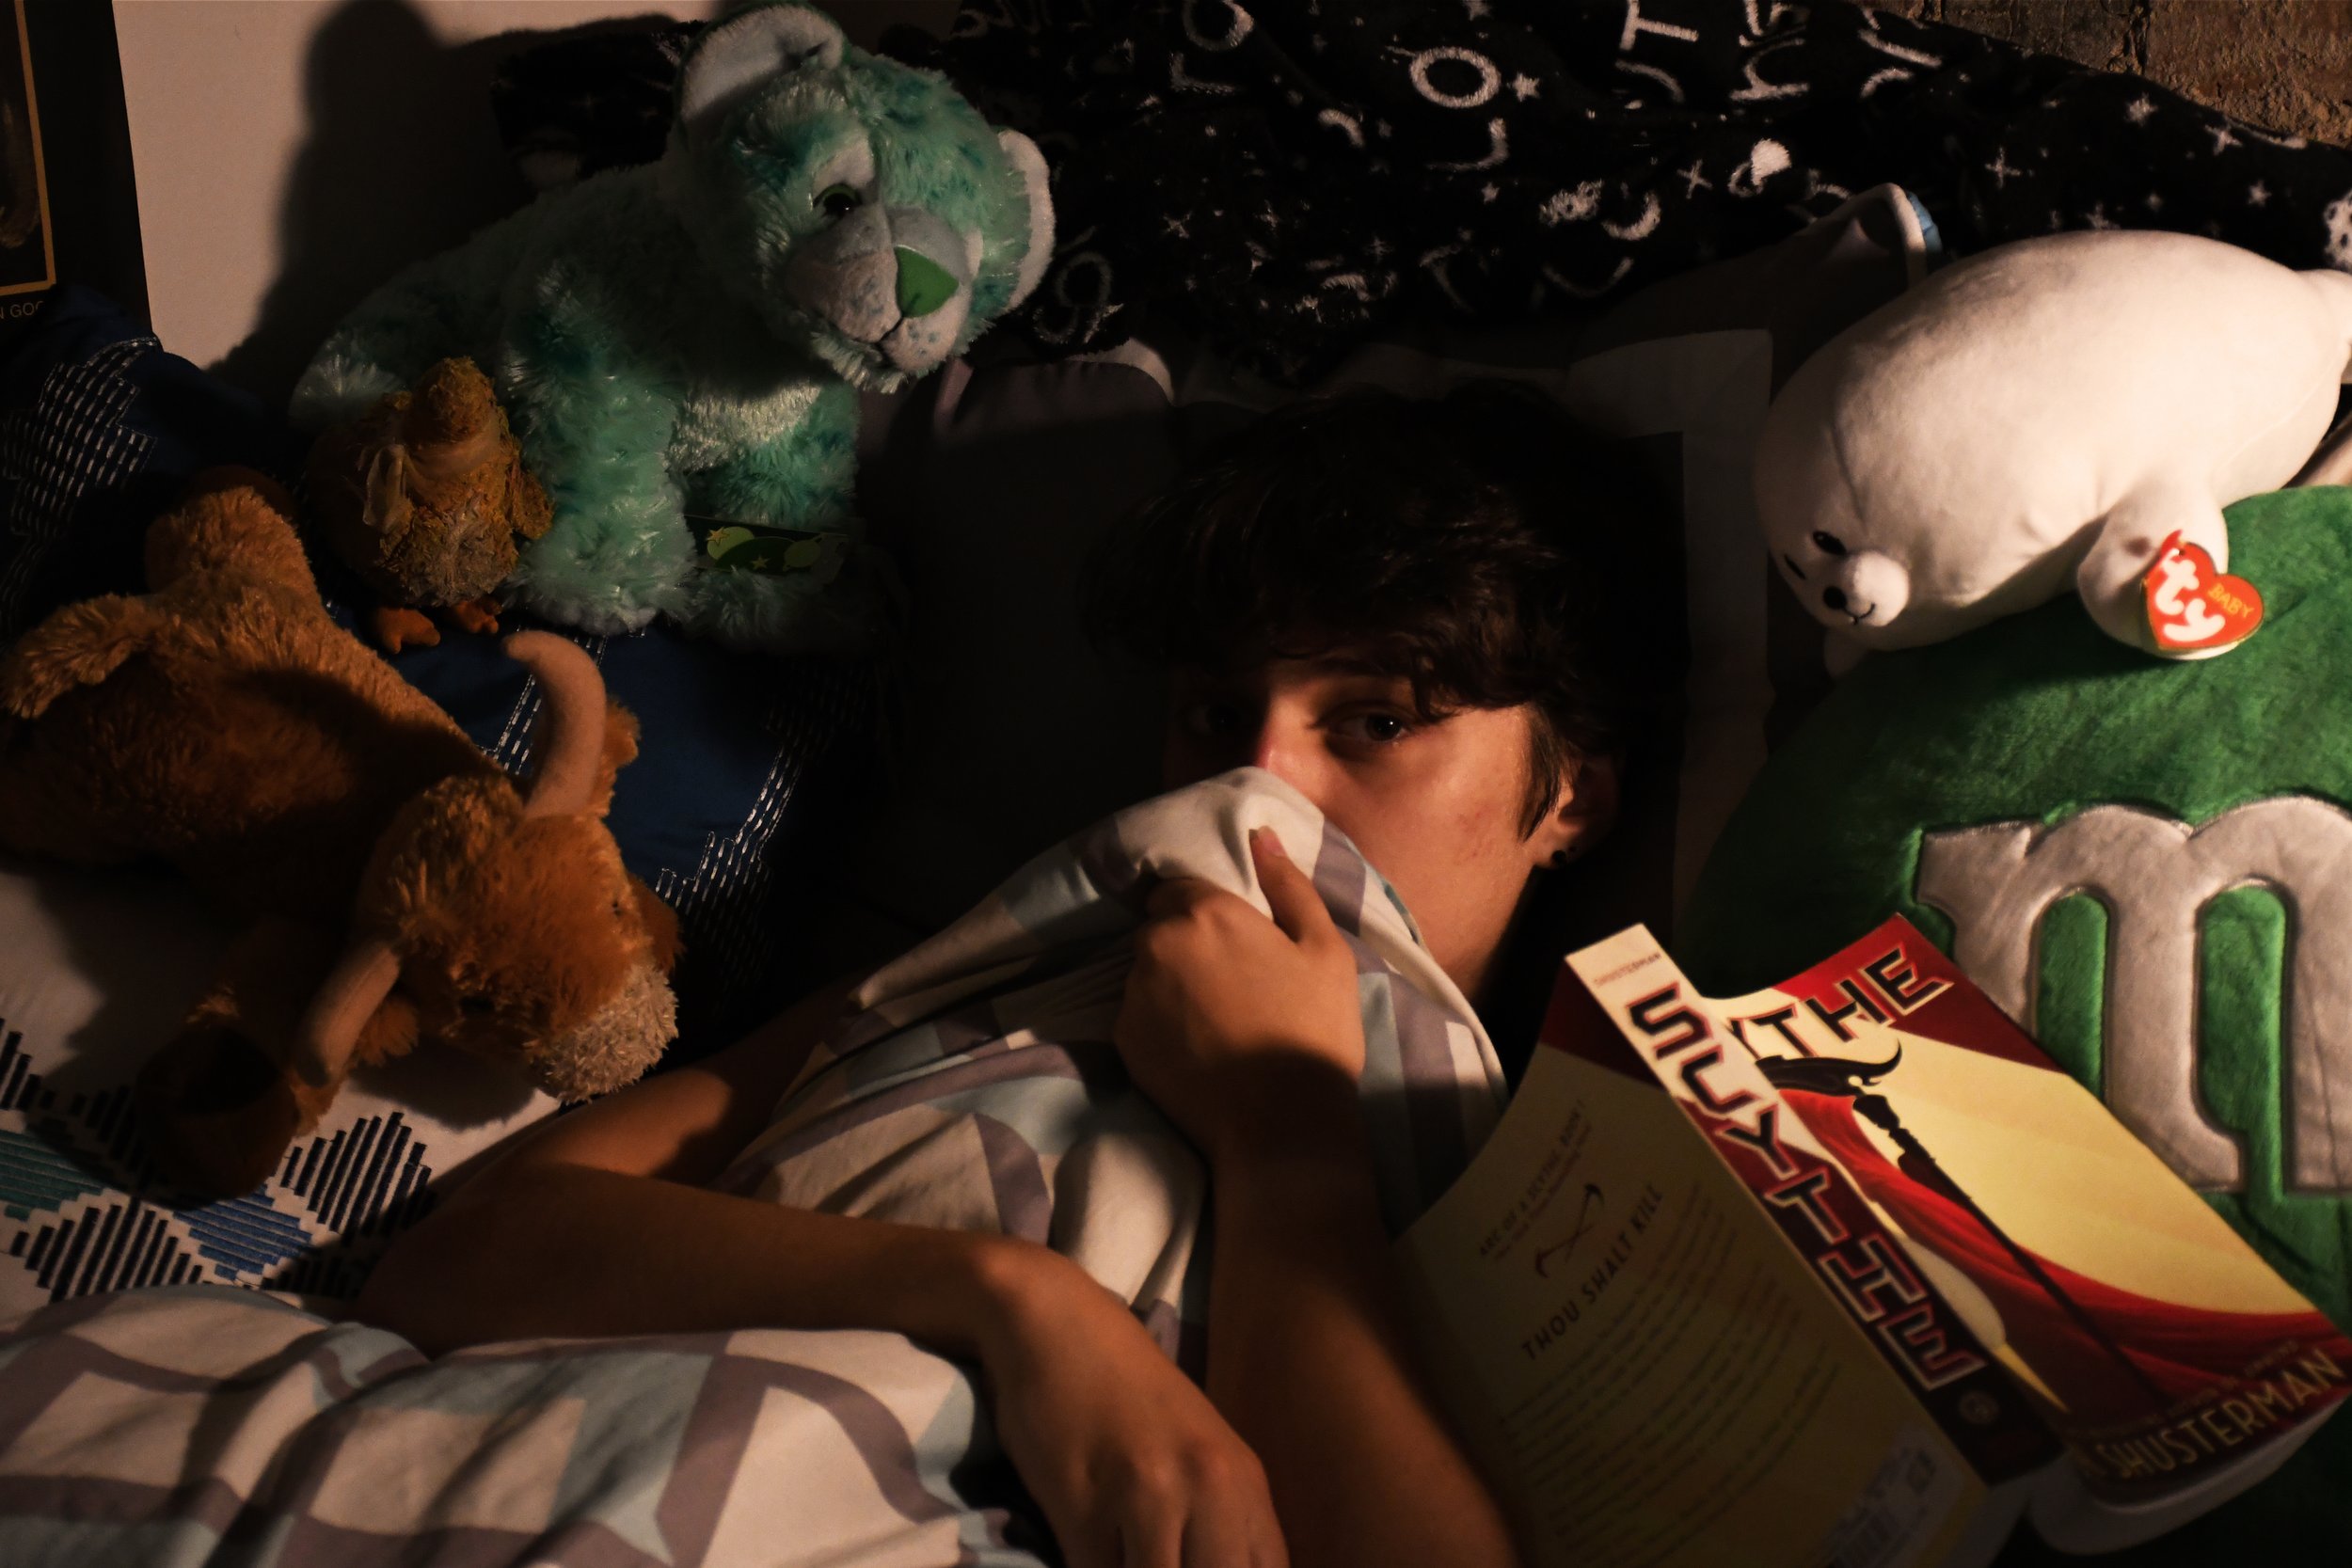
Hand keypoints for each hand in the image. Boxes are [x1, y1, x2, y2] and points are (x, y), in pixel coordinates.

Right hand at [976, 1246, 1286, 1567]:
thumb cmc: (1129, 1391)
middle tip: (1155, 1558)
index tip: (1198, 1563)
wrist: (1058, 1327)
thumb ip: (1226, 1523)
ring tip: (1122, 1550)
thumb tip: (1228, 1566)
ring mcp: (1148, 1497)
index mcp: (1243, 1481)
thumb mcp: (1202, 1454)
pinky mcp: (1084, 1508)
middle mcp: (1209, 1488)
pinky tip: (1087, 1547)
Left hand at [1113, 828, 1364, 1164]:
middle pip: (1160, 929)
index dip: (1205, 910)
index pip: (1179, 887)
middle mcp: (1156, 945)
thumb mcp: (1324, 949)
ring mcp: (1133, 996)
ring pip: (1147, 973)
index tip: (1233, 939)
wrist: (1281, 1125)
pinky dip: (1160, 1023)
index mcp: (1205, 912)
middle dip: (1186, 944)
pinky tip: (1198, 1047)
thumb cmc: (1313, 1029)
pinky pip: (1138, 1015)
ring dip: (1171, 983)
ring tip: (1216, 1020)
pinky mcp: (1124, 1042)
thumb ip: (1289, 885)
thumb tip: (1259, 835)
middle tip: (1230, 982)